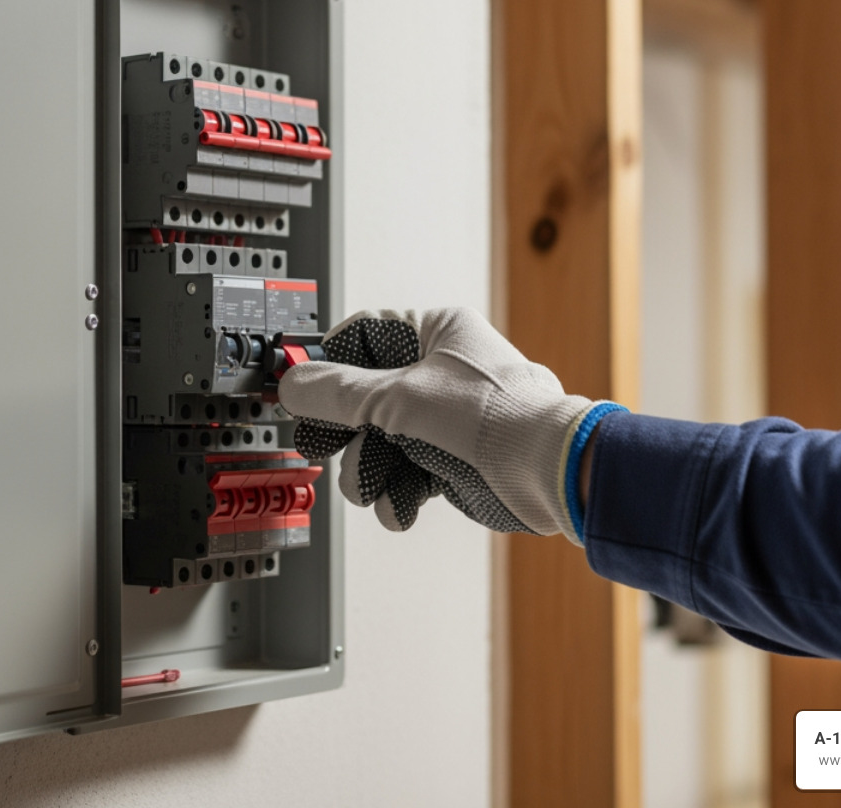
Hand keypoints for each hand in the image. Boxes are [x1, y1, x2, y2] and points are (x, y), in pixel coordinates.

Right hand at [277, 307, 623, 541]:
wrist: (546, 472)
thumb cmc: (496, 417)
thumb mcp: (398, 397)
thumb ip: (338, 393)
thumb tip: (294, 383)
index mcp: (435, 332)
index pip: (363, 339)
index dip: (329, 367)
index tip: (303, 392)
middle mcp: (439, 372)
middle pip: (364, 398)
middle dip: (347, 433)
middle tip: (325, 446)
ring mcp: (444, 418)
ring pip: (379, 442)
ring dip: (369, 472)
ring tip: (373, 487)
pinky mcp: (449, 459)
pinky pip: (404, 474)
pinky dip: (396, 493)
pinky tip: (399, 506)